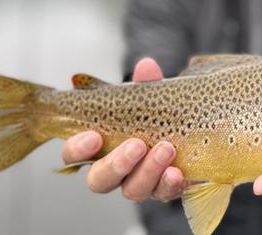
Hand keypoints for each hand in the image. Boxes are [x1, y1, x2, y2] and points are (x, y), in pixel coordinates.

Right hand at [61, 58, 186, 201]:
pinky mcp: (163, 189)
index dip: (78, 148)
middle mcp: (114, 170)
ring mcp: (138, 183)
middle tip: (136, 145)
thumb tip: (146, 67)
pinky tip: (177, 172)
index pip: (73, 155)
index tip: (94, 136)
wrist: (188, 132)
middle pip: (100, 180)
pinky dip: (169, 184)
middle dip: (117, 164)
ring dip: (148, 170)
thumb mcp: (149, 97)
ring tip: (166, 149)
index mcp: (99, 147)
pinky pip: (163, 194)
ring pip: (132, 190)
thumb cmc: (155, 115)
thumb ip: (145, 85)